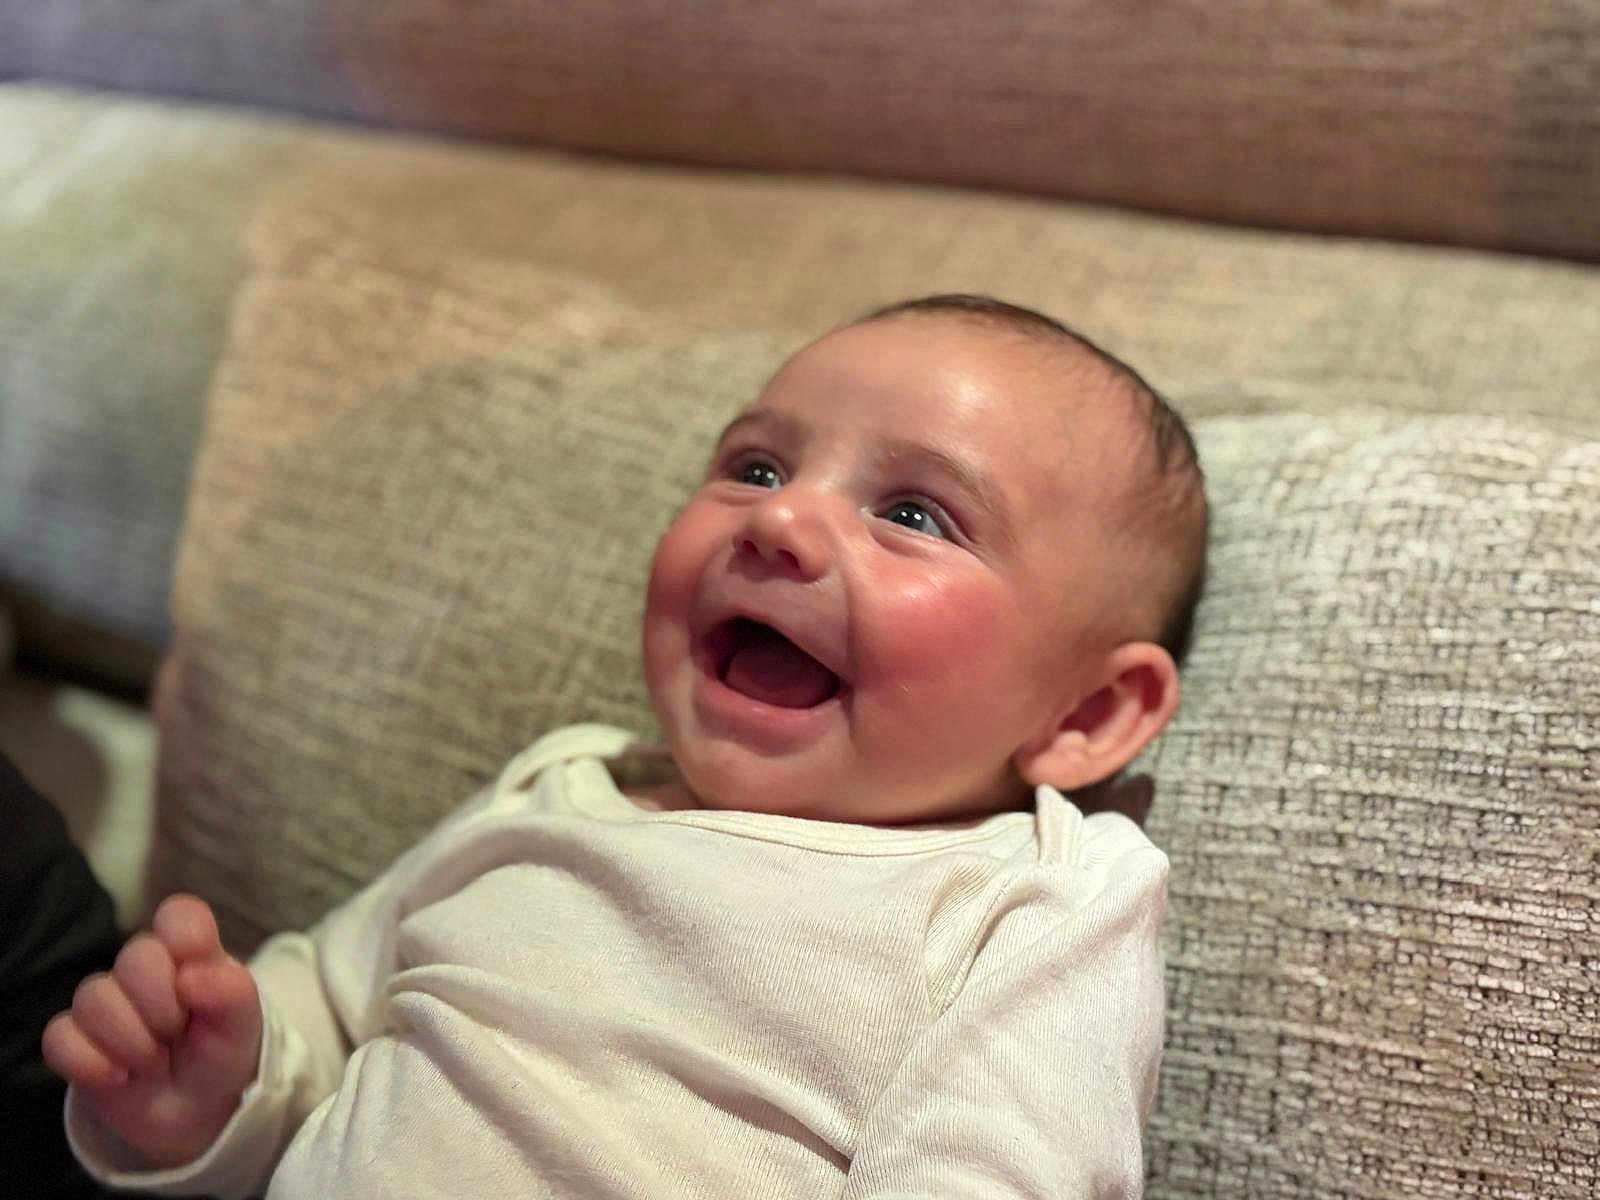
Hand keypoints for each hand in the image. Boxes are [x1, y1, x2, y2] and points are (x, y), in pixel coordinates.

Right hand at [42, 894, 261, 1168]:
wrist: (197, 1108)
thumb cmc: (222, 1050)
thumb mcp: (242, 1023)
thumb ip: (230, 991)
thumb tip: (189, 978)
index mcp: (190, 952)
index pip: (179, 914)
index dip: (186, 938)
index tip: (195, 981)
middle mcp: (143, 969)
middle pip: (135, 957)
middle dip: (163, 1007)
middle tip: (178, 1034)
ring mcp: (105, 1003)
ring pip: (93, 997)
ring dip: (132, 1042)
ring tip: (155, 1062)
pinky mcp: (74, 1040)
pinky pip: (59, 1038)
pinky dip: (90, 1063)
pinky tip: (119, 1078)